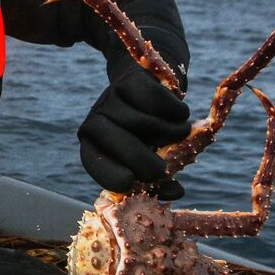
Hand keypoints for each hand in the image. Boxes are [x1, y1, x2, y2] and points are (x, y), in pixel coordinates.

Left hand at [78, 62, 190, 193]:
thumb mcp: (147, 159)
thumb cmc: (146, 135)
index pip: (95, 164)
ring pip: (146, 124)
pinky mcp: (129, 81)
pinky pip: (158, 101)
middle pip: (125, 147)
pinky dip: (176, 111)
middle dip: (147, 164)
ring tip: (181, 134)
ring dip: (172, 134)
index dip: (114, 177)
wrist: (145, 88)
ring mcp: (111, 100)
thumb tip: (175, 193)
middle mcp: (96, 122)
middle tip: (163, 170)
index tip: (132, 183)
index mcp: (93, 147)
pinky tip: (181, 115)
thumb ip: (159, 181)